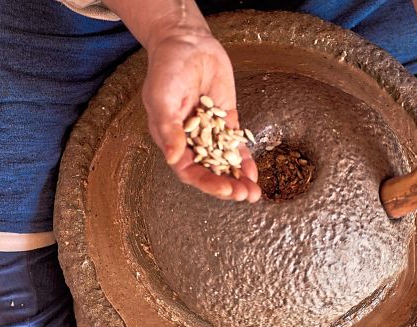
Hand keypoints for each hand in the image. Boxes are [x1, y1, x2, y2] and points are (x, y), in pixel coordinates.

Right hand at [141, 28, 260, 202]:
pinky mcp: (225, 121)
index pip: (189, 171)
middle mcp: (190, 141)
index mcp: (171, 140)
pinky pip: (235, 146)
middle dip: (227, 186)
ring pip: (224, 163)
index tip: (225, 188)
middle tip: (244, 195)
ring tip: (253, 193)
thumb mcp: (162, 97)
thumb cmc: (166, 68)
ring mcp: (210, 132)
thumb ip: (168, 128)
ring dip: (238, 179)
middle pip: (209, 172)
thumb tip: (174, 158)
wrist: (186, 42)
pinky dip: (244, 161)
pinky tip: (254, 174)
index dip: (207, 183)